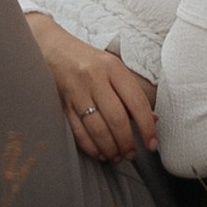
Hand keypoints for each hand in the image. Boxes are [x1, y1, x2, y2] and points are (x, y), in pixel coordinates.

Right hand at [23, 13, 158, 163]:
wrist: (54, 49)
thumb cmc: (90, 62)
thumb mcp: (113, 69)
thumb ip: (132, 93)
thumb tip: (153, 120)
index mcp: (113, 68)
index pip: (136, 101)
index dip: (147, 126)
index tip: (152, 143)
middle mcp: (95, 78)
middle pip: (116, 118)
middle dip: (127, 142)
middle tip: (131, 154)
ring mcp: (77, 92)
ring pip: (98, 129)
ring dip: (110, 149)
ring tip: (117, 157)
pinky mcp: (63, 105)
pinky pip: (79, 133)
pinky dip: (91, 148)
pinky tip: (100, 153)